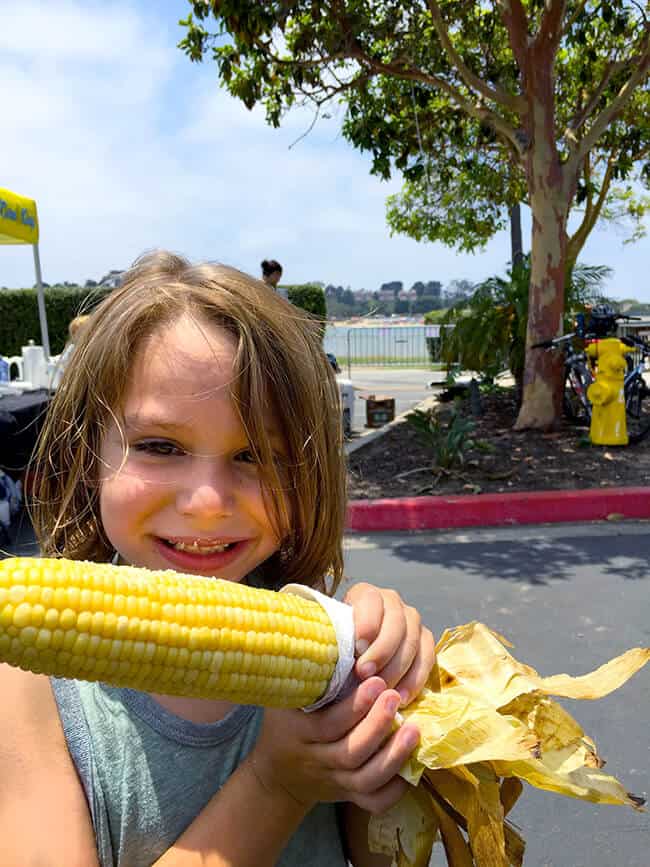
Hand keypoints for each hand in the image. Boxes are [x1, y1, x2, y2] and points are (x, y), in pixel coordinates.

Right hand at [250, 676, 419, 814]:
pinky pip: (374, 802)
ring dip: (393, 756)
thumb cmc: (285, 722)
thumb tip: (331, 635)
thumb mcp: (285, 698)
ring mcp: (335, 782)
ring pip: (366, 779)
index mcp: (299, 734)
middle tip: (395, 697)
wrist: (277, 774)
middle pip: (350, 753)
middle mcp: (317, 761)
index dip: (354, 706)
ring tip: (414, 730)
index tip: (375, 680)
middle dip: (377, 726)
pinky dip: (394, 789)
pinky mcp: (349, 796)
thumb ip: (306, 676)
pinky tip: (412, 766)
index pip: (328, 725)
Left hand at [343, 584, 435, 706]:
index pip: (371, 601)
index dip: (366, 624)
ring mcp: (411, 619)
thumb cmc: (337, 646)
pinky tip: (402, 696)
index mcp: (365, 594)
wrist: (352, 656)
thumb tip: (339, 659)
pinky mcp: (425, 640)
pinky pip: (427, 657)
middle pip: (395, 622)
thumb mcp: (332, 638)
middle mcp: (392, 601)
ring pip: (412, 641)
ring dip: (397, 668)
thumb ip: (336, 643)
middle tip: (365, 674)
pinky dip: (415, 679)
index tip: (356, 649)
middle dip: (381, 651)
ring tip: (382, 690)